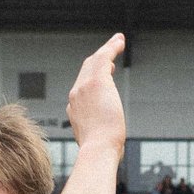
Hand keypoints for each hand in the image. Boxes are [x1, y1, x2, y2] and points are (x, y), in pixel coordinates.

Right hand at [67, 33, 126, 155]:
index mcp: (73, 110)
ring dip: (107, 49)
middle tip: (110, 52)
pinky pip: (104, 58)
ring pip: (94, 61)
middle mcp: (75, 95)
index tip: (107, 74)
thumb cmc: (101, 153)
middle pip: (86, 70)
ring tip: (118, 41)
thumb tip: (115, 148)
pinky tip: (120, 41)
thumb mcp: (99, 143)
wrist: (98, 150)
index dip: (93, 78)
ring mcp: (84, 88)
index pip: (82, 87)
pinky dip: (112, 47)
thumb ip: (103, 138)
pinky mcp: (97, 82)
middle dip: (98, 59)